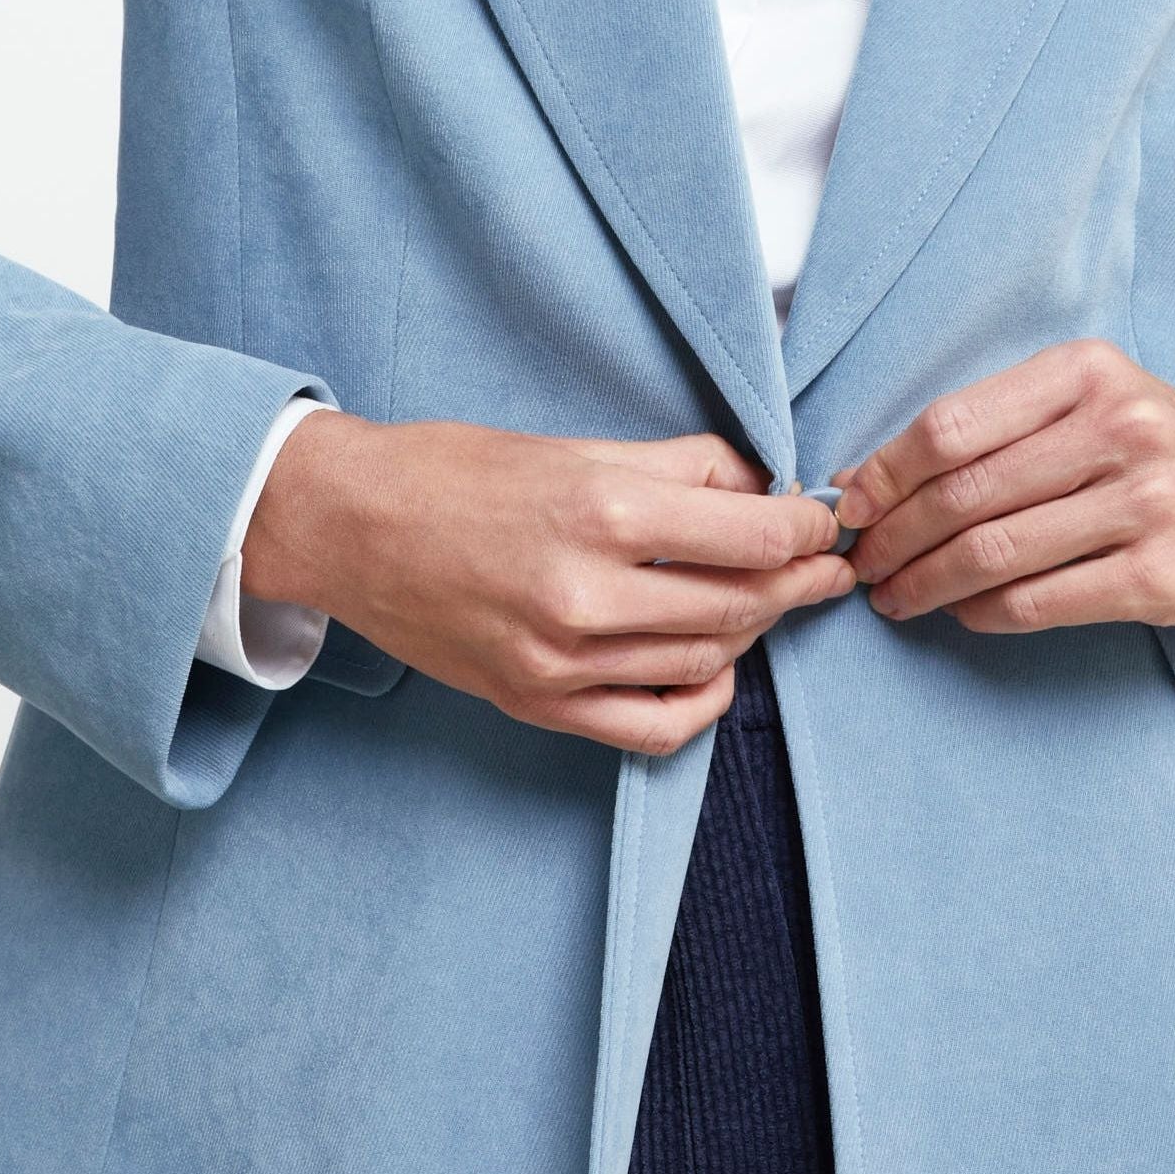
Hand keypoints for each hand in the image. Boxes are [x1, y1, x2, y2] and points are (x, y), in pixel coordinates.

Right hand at [243, 412, 853, 753]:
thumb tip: (760, 484)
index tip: (823, 521)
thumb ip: (678, 466)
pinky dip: (700, 703)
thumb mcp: (574, 445)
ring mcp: (562, 661)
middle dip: (798, 581)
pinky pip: (653, 728)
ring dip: (754, 632)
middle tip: (825, 566)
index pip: (752, 534)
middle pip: (741, 602)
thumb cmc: (455, 472)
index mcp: (601, 511)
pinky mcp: (538, 703)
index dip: (806, 529)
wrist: (349, 527)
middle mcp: (588, 595)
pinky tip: (714, 670)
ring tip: (770, 602)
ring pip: (706, 662)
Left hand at [831, 343, 1174, 637]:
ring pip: (995, 554)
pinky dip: (984, 612)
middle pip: (964, 494)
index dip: (884, 473)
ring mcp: (1144, 506)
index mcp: (1085, 373)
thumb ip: (996, 425)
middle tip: (863, 562)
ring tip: (896, 595)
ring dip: (927, 583)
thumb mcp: (1091, 399)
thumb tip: (871, 479)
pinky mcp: (1159, 578)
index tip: (850, 504)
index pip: (951, 425)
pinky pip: (1040, 602)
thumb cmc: (1159, 445)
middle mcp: (1118, 430)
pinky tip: (963, 612)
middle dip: (895, 537)